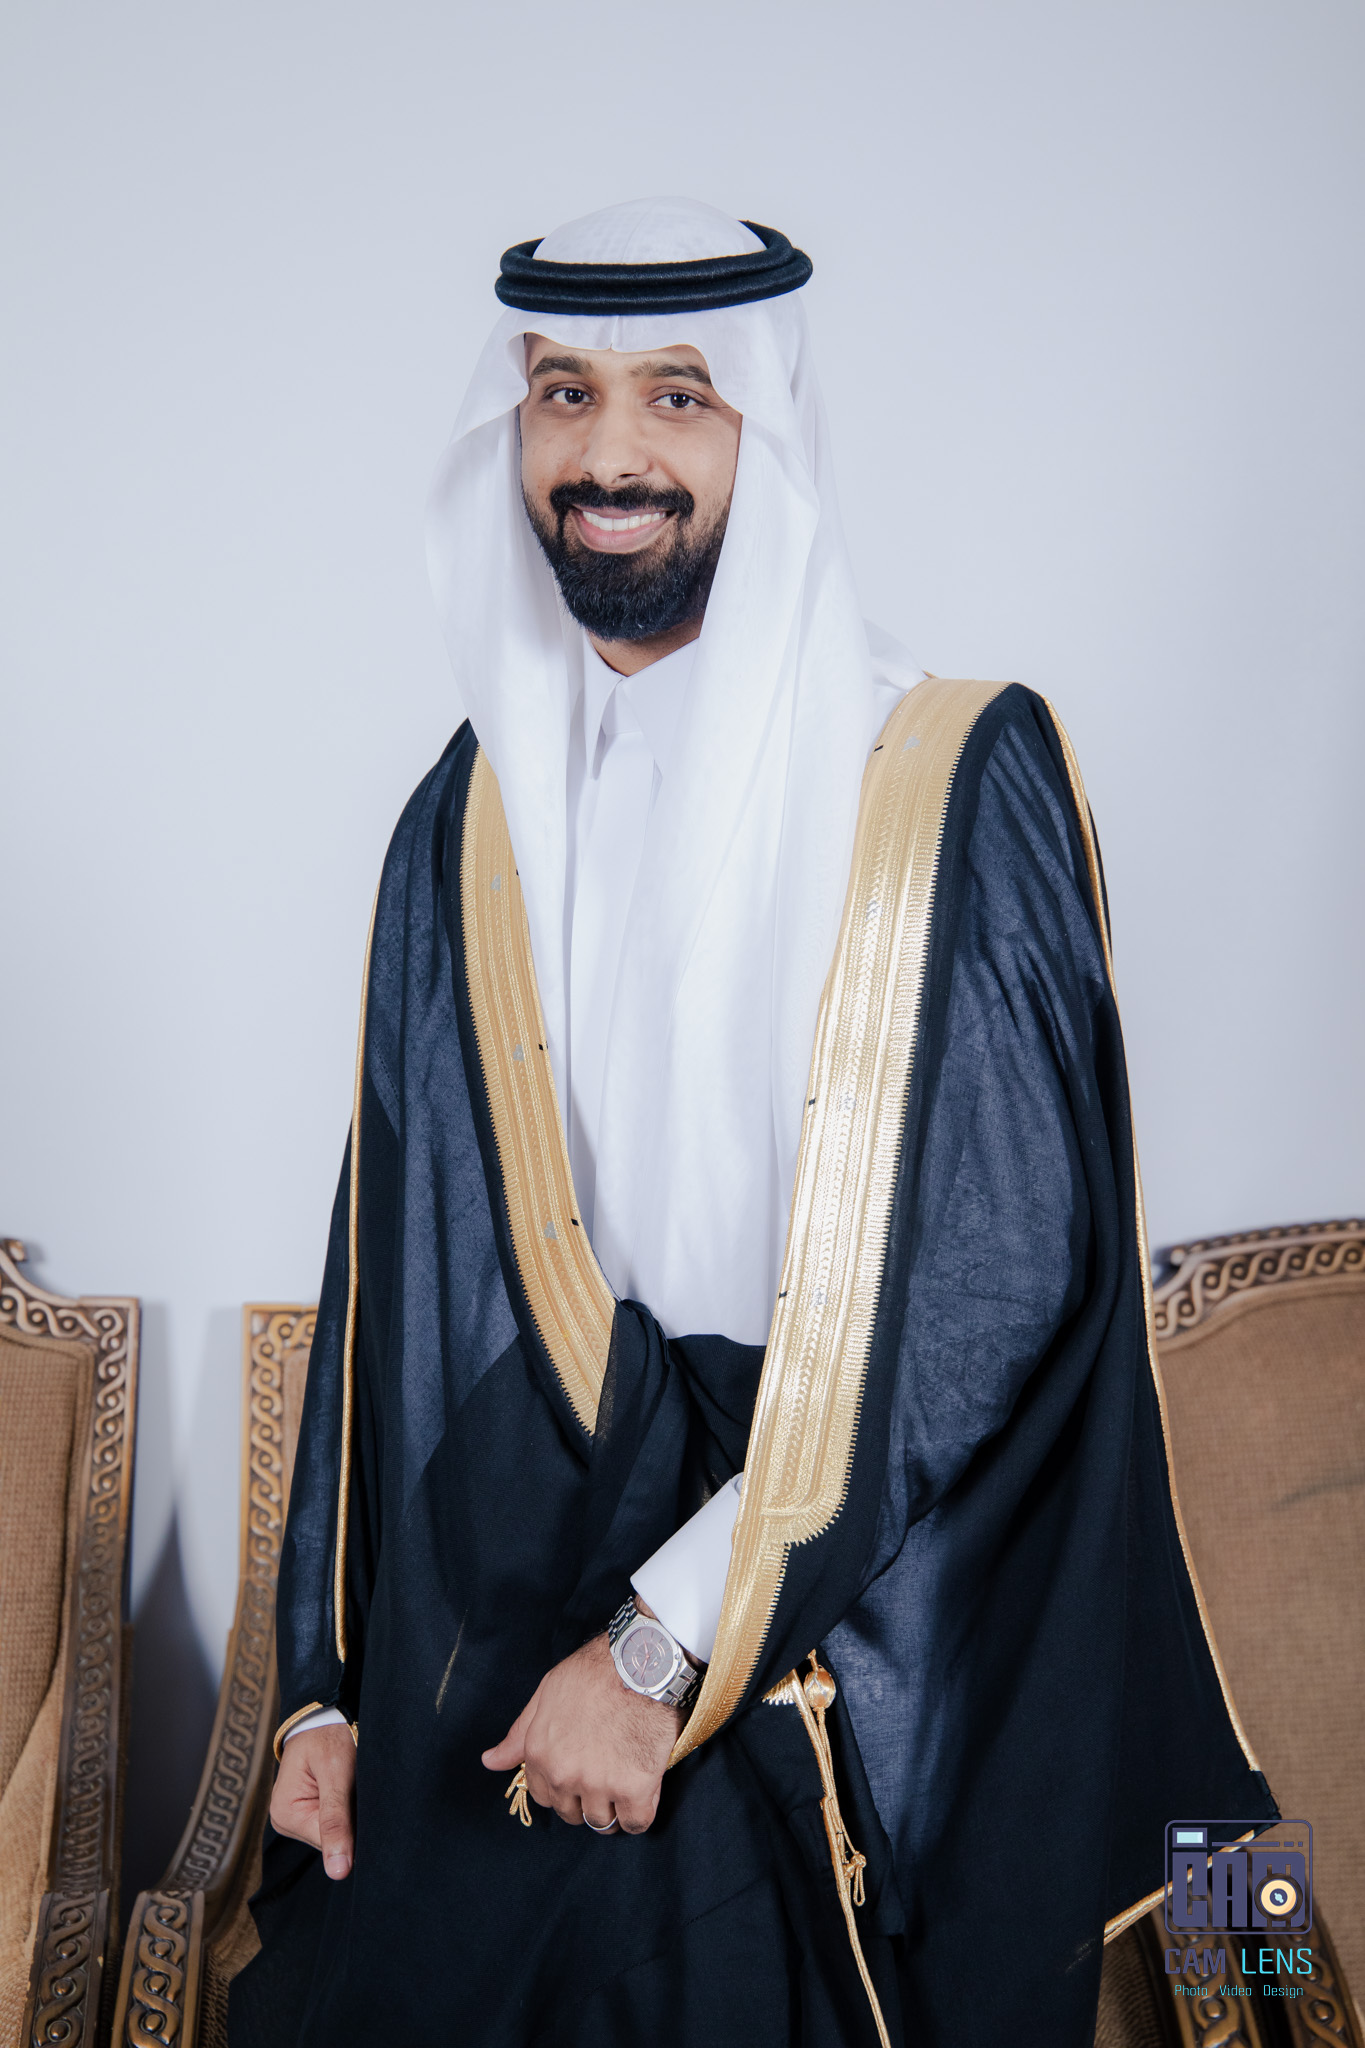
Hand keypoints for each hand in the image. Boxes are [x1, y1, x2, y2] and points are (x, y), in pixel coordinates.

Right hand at [270, 1725, 355, 1878]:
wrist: (327, 1709)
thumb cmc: (328, 1734)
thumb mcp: (335, 1774)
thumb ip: (336, 1822)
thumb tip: (339, 1872)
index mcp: (284, 1815)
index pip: (328, 1842)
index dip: (353, 1827)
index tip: (364, 1800)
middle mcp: (287, 1821)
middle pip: (332, 1838)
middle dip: (352, 1818)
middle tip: (360, 1788)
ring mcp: (299, 1816)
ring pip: (337, 1829)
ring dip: (352, 1812)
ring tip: (354, 1784)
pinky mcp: (312, 1810)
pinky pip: (337, 1819)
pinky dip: (350, 1807)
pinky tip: (353, 1791)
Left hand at [481, 1626, 680, 1834]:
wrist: (639, 1662)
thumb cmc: (593, 1672)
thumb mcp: (546, 1694)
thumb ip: (520, 1734)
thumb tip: (490, 1761)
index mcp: (540, 1754)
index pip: (543, 1796)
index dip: (562, 1787)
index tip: (579, 1775)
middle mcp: (564, 1775)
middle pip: (571, 1813)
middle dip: (584, 1801)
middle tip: (604, 1778)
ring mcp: (599, 1784)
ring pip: (602, 1822)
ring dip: (613, 1811)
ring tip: (624, 1788)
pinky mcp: (634, 1788)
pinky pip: (636, 1822)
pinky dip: (640, 1814)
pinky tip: (644, 1795)